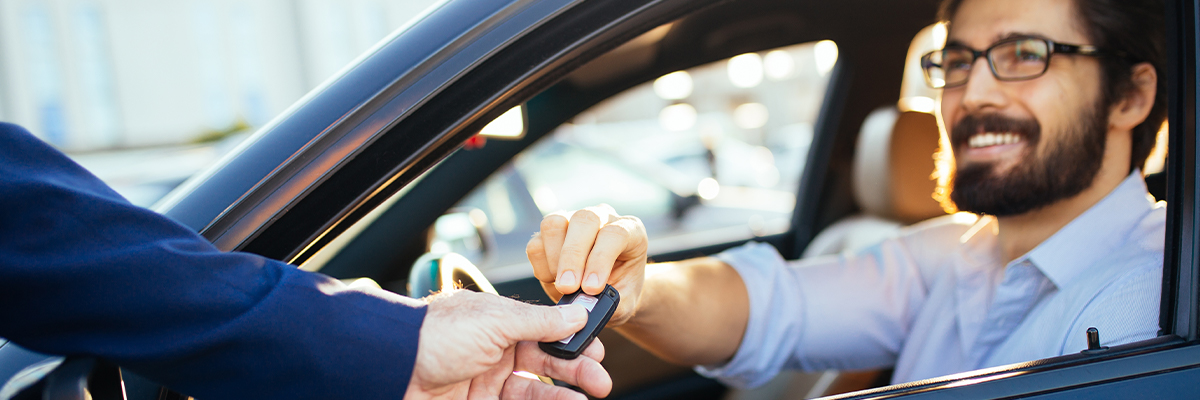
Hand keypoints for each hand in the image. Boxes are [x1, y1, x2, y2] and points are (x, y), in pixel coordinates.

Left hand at [405, 289, 611, 398]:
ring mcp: (486, 381)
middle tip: (601, 382)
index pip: (546, 331)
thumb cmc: (435, 335)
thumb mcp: (495, 320)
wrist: (391, 367)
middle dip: (576, 371)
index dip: (572, 341)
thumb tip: (575, 314)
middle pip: (545, 363)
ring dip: (562, 395)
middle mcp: (495, 350)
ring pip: (534, 390)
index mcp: (499, 322)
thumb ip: (539, 322)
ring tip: (585, 398)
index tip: (598, 351)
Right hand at [526, 204, 647, 326]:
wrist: (609, 292)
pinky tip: (554, 281)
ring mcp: (573, 220)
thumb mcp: (624, 302)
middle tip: (568, 288)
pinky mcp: (550, 234)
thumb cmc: (622, 293)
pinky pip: (536, 243)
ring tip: (563, 286)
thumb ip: (610, 303)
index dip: (600, 261)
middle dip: (572, 257)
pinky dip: (541, 266)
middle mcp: (602, 218)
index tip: (591, 288)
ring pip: (554, 224)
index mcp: (630, 230)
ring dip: (554, 259)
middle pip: (583, 220)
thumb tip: (585, 304)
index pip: (614, 234)